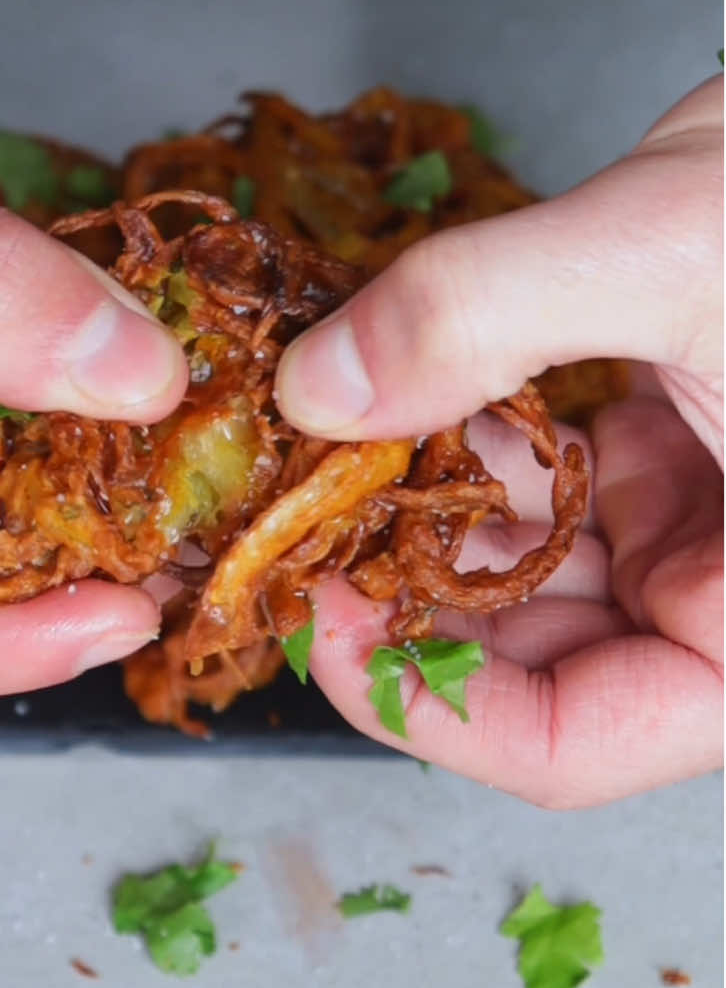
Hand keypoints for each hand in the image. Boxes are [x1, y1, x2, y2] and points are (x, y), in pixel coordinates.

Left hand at [275, 79, 722, 805]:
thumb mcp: (680, 242)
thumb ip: (486, 310)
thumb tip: (320, 388)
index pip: (575, 745)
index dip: (426, 710)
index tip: (317, 623)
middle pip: (535, 668)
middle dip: (407, 603)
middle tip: (302, 522)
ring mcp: (710, 531)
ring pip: (533, 581)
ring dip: (430, 521)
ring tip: (351, 449)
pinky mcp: (683, 461)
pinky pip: (554, 500)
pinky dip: (477, 458)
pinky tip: (425, 401)